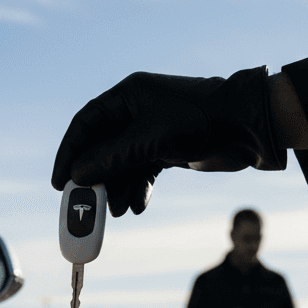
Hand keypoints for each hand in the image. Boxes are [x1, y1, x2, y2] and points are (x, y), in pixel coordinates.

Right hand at [51, 67, 286, 215]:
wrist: (247, 127)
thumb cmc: (201, 120)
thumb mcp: (150, 140)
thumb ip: (111, 157)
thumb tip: (77, 173)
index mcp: (128, 95)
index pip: (86, 123)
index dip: (70, 152)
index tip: (60, 182)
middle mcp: (136, 111)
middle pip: (101, 148)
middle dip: (95, 178)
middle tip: (86, 205)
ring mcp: (151, 131)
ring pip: (121, 165)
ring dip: (117, 189)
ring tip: (118, 211)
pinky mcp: (166, 150)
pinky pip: (141, 172)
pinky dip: (138, 190)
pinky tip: (138, 207)